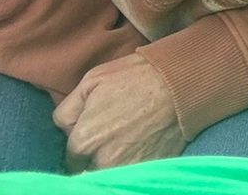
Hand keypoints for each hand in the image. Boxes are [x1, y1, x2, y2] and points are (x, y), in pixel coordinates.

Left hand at [53, 53, 183, 171]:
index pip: (72, 156)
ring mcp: (128, 167)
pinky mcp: (151, 167)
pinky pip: (135, 171)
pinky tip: (145, 140)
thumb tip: (63, 128)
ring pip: (112, 170)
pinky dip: (138, 159)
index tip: (96, 130)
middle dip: (98, 153)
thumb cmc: (137, 76)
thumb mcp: (92, 80)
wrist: (183, 80)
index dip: (84, 142)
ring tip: (131, 136)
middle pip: (91, 167)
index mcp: (84, 140)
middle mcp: (103, 160)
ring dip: (117, 158)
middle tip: (115, 131)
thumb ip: (67, 109)